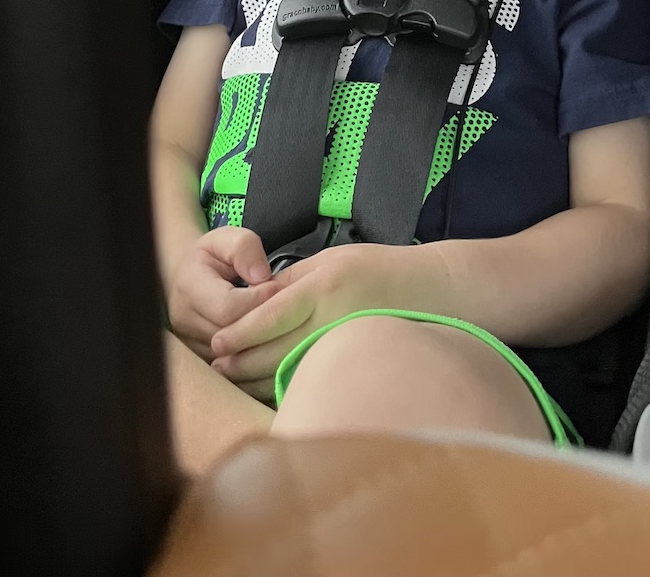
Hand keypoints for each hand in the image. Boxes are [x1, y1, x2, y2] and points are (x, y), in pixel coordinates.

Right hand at [167, 227, 279, 359]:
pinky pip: (233, 367)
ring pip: (234, 356)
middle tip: (287, 308)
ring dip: (262, 341)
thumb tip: (261, 277)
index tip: (279, 286)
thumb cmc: (214, 256)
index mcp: (189, 288)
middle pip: (232, 337)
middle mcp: (185, 322)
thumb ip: (245, 247)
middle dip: (264, 323)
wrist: (190, 278)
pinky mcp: (202, 361)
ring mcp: (192, 346)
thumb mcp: (227, 238)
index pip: (227, 307)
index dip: (258, 300)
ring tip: (281, 323)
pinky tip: (271, 340)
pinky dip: (256, 355)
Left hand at [209, 242, 403, 393]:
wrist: (433, 290)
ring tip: (233, 381)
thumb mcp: (332, 260)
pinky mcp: (356, 361)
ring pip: (293, 368)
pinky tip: (268, 389)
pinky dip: (288, 384)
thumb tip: (256, 301)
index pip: (272, 315)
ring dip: (258, 378)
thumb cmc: (379, 268)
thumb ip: (294, 280)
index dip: (241, 332)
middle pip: (277, 348)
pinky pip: (314, 375)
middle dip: (243, 361)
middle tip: (216, 368)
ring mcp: (346, 343)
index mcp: (325, 286)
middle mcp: (333, 317)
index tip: (217, 342)